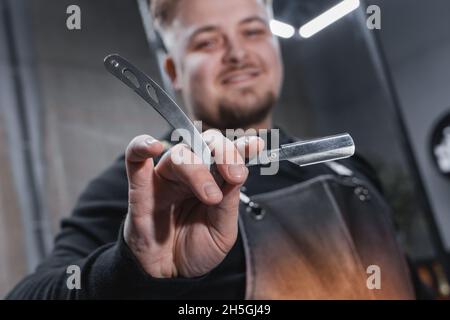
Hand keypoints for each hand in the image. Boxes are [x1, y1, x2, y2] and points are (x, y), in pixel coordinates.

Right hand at [123, 130, 263, 277]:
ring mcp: (166, 179)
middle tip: (234, 175)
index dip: (241, 146)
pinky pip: (134, 160)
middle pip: (204, 145)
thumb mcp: (223, 231)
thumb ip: (229, 201)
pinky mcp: (141, 188)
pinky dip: (141, 146)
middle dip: (223, 153)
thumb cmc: (196, 250)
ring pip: (179, 155)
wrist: (169, 274)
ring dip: (197, 169)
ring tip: (210, 196)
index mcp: (214, 182)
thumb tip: (238, 172)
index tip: (255, 145)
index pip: (227, 154)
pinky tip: (153, 147)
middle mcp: (191, 175)